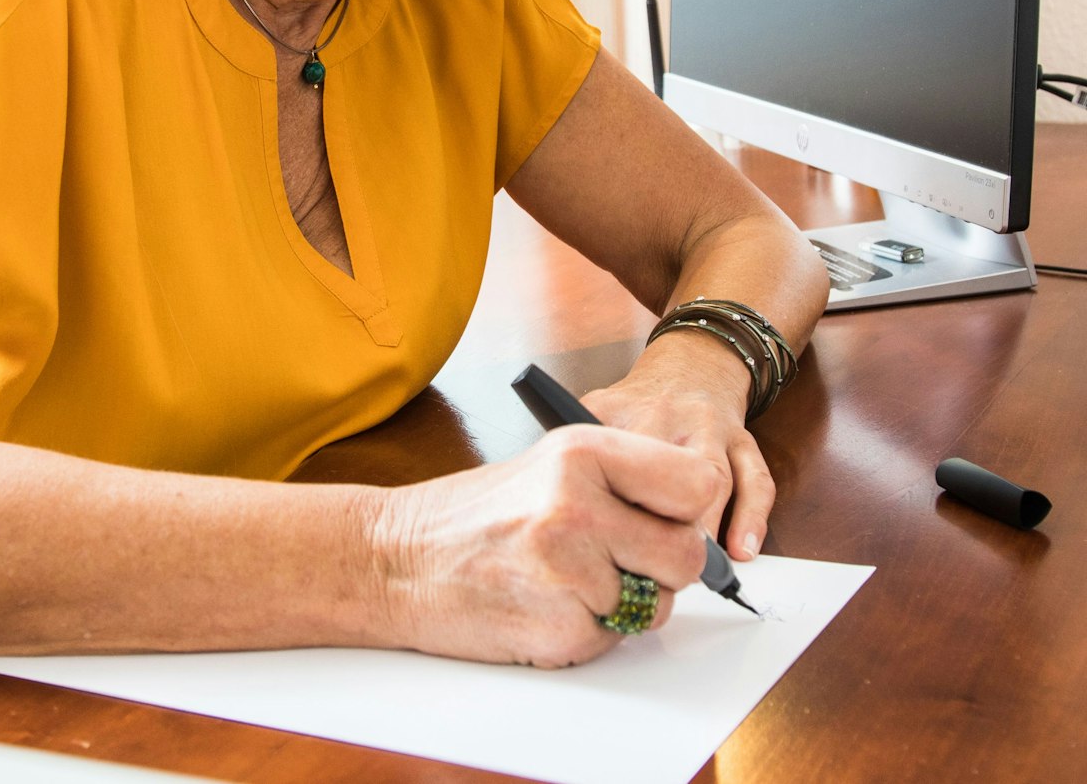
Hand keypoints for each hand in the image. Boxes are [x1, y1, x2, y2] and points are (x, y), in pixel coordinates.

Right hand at [370, 425, 719, 667]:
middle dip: (659, 566)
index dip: (685, 510)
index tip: (663, 518)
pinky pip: (614, 638)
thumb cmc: (472, 516)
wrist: (392, 559)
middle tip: (611, 559)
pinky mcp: (559, 627)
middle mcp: (578, 504)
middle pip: (686, 554)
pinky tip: (541, 605)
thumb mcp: (548, 469)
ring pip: (656, 603)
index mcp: (581, 451)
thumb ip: (623, 484)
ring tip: (561, 579)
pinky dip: (586, 630)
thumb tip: (695, 520)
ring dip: (622, 603)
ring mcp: (568, 570)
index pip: (696, 484)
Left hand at [582, 334, 773, 561]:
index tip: (598, 542)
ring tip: (691, 570)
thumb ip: (572, 455)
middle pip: (662, 470)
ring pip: (713, 479)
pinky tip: (740, 552)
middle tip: (650, 569)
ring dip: (704, 528)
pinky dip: (750, 519)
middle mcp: (664, 417)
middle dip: (658, 523)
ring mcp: (708, 428)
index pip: (604, 457)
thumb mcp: (589, 414)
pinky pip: (756, 480)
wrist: (691, 364)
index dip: (603, 504)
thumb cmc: (633, 407)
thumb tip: (551, 513)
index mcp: (616, 412)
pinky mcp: (743, 441)